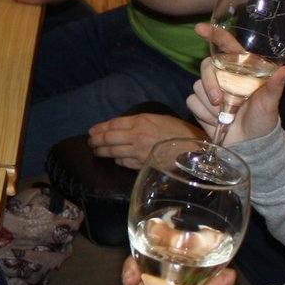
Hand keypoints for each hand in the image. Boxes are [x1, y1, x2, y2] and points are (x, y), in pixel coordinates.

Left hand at [88, 113, 204, 169]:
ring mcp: (138, 152)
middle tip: (90, 142)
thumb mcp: (158, 119)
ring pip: (112, 152)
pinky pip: (123, 162)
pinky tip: (115, 158)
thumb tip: (121, 127)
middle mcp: (137, 136)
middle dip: (95, 140)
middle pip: (108, 138)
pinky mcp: (142, 165)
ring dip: (101, 151)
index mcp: (140, 121)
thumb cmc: (178, 132)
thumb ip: (139, 122)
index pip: (113, 124)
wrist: (194, 150)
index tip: (91, 130)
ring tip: (96, 151)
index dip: (99, 128)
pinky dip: (117, 160)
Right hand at [186, 24, 284, 143]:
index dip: (213, 34)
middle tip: (219, 102)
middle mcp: (224, 75)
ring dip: (210, 105)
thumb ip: (276, 85)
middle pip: (206, 67)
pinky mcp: (200, 103)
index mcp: (241, 68)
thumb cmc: (264, 120)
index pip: (225, 45)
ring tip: (227, 116)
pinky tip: (217, 121)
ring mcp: (211, 89)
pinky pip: (192, 101)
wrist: (251, 144)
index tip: (200, 29)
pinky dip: (203, 113)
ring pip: (197, 86)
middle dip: (210, 84)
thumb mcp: (272, 102)